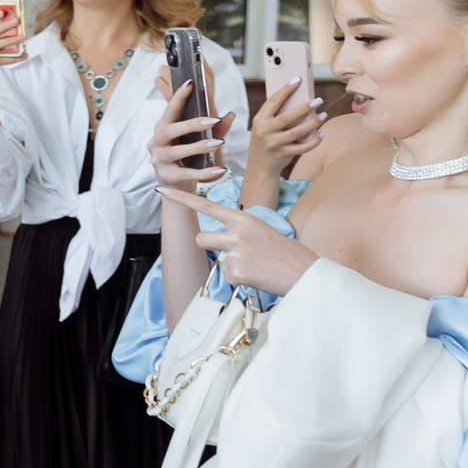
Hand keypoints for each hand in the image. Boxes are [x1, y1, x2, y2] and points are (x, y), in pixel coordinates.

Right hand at [146, 80, 232, 193]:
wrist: (176, 186)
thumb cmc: (186, 158)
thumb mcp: (198, 141)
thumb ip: (214, 129)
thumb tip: (229, 115)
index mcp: (162, 129)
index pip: (169, 110)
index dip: (178, 97)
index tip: (190, 83)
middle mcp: (156, 143)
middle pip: (169, 130)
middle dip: (191, 124)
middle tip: (213, 120)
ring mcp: (159, 160)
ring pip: (176, 151)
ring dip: (198, 146)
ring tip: (218, 143)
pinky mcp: (167, 176)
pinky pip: (186, 174)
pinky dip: (204, 172)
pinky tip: (220, 170)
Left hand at [160, 189, 318, 296]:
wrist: (303, 272)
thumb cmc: (284, 252)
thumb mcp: (261, 231)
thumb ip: (238, 230)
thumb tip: (218, 237)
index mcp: (243, 219)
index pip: (206, 206)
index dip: (183, 198)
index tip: (163, 189)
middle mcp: (236, 232)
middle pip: (201, 238)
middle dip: (210, 246)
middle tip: (237, 252)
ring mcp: (235, 252)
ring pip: (215, 258)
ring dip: (227, 262)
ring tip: (252, 263)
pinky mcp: (235, 271)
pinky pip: (227, 275)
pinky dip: (239, 278)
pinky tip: (256, 275)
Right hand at [251, 75, 325, 168]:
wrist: (259, 167)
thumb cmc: (265, 142)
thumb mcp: (264, 127)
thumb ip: (276, 116)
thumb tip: (299, 100)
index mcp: (259, 120)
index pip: (273, 102)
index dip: (285, 90)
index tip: (297, 80)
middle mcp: (265, 131)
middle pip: (287, 117)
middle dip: (304, 108)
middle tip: (318, 100)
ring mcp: (274, 144)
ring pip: (297, 132)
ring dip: (313, 123)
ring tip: (323, 115)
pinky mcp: (283, 154)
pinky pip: (303, 147)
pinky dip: (315, 140)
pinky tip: (322, 133)